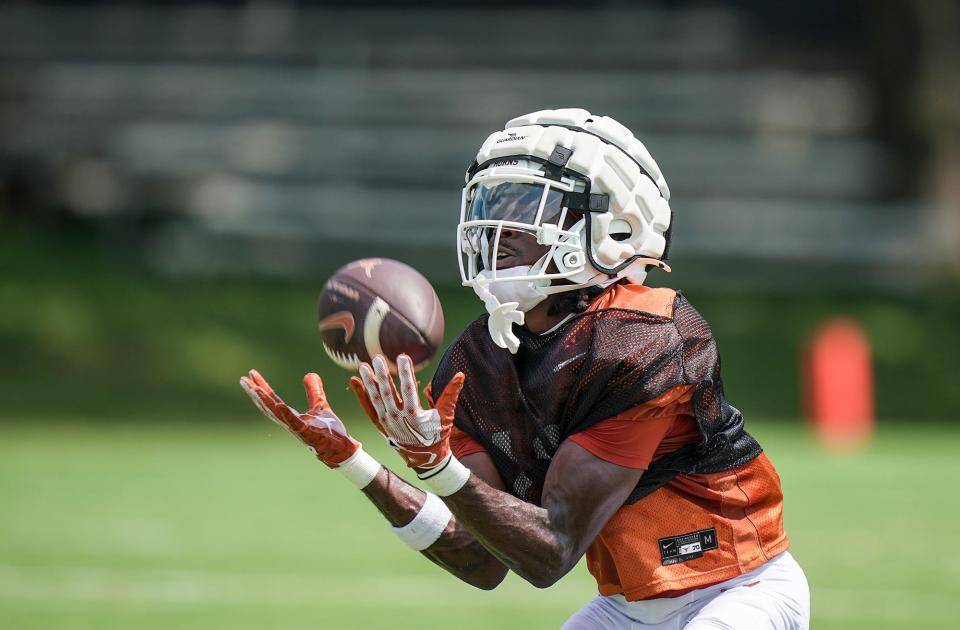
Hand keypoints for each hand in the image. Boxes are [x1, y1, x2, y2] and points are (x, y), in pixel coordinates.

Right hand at [240, 369, 360, 467]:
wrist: (340, 449)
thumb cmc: (328, 431)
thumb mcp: (320, 406)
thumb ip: (314, 391)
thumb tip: (310, 374)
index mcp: (290, 417)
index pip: (272, 399)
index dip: (262, 387)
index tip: (251, 374)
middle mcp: (289, 423)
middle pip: (268, 406)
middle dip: (255, 393)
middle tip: (243, 380)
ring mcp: (297, 429)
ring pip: (276, 413)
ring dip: (264, 401)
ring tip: (253, 389)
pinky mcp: (307, 433)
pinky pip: (294, 422)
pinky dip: (286, 414)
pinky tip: (278, 404)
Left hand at [349, 354, 464, 470]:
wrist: (425, 459)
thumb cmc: (438, 436)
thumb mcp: (446, 415)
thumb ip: (451, 394)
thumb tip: (460, 375)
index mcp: (415, 415)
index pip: (409, 389)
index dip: (405, 373)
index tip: (402, 357)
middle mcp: (398, 418)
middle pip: (388, 393)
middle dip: (383, 375)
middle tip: (378, 358)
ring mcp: (387, 422)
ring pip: (375, 398)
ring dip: (369, 382)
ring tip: (363, 366)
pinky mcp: (380, 424)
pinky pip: (368, 408)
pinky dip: (361, 395)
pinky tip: (355, 382)